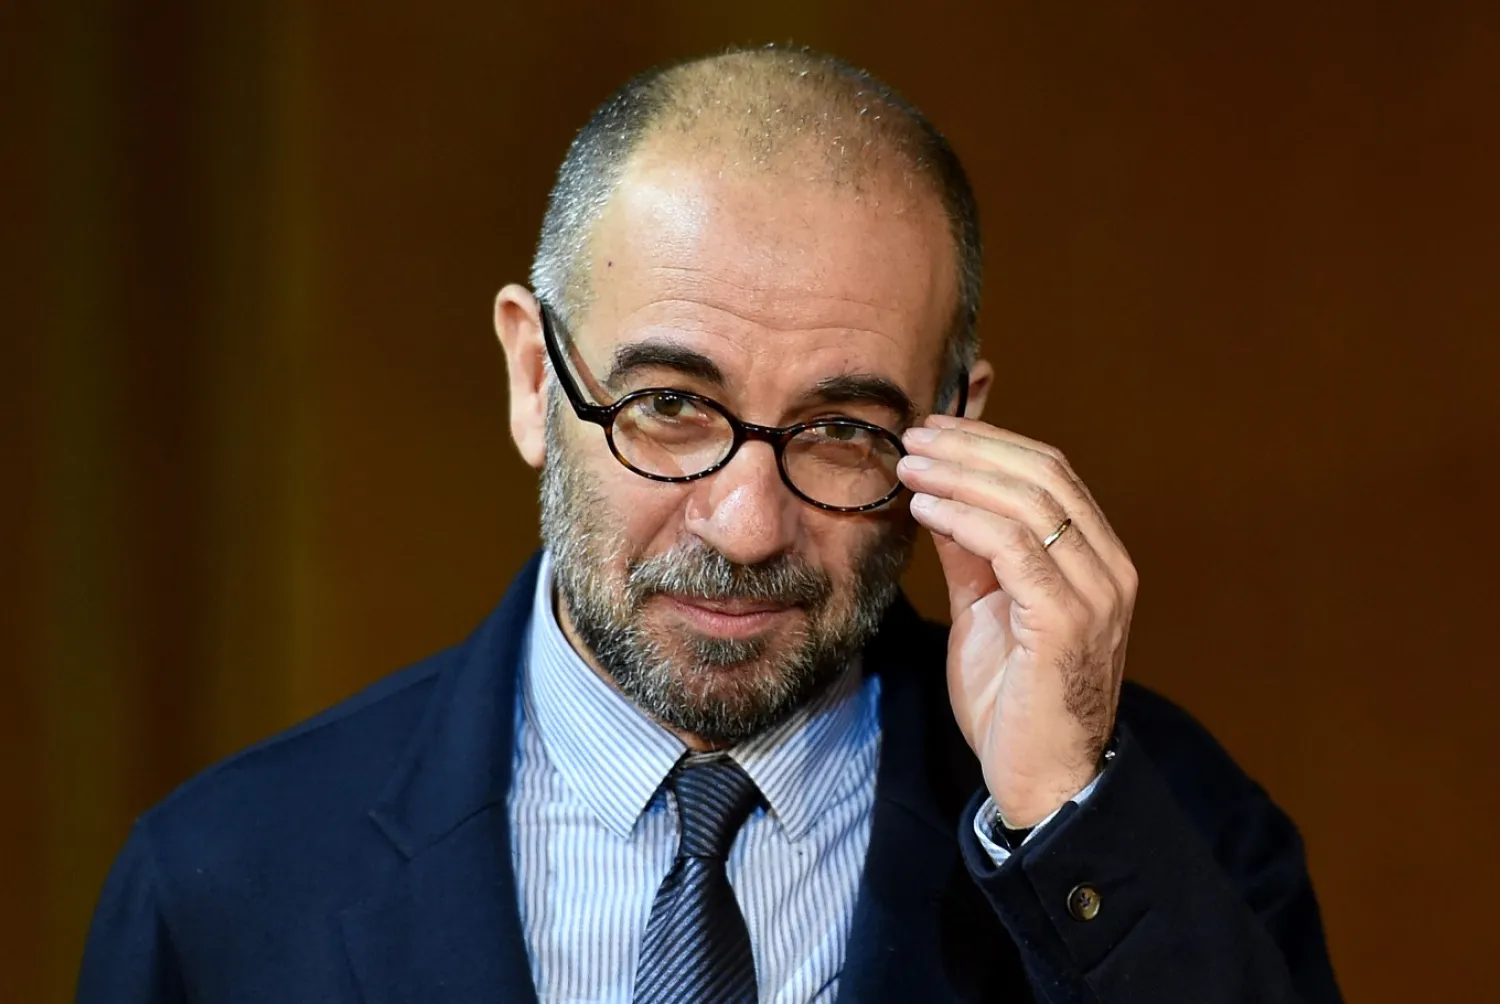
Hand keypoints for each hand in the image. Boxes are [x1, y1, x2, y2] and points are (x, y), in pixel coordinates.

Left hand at [898, 416, 1137, 827]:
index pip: (1051, 472)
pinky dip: (966, 519)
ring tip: (910, 465)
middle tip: (915, 435)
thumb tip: (938, 497)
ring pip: (1030, 503)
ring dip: (961, 476)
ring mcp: (1096, 594)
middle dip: (972, 447)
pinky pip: (1016, 549)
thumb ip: (971, 554)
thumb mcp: (985, 610)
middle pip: (1043, 475)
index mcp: (1097, 558)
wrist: (1042, 781)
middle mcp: (1109, 568)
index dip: (990, 442)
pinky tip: (926, 510)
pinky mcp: (1067, 622)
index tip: (935, 430)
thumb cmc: (1013, 700)